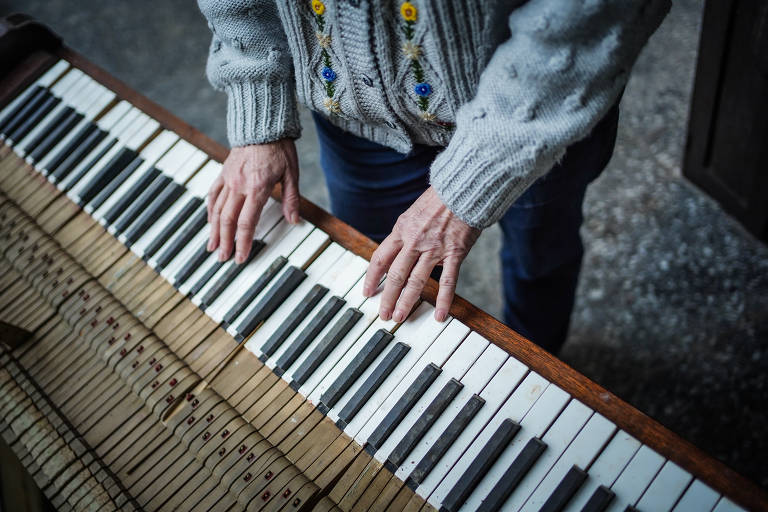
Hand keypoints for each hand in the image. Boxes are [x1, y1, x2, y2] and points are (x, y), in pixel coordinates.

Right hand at [207, 139, 298, 262]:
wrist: (262, 124)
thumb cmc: (280, 148)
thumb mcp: (291, 173)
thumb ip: (291, 199)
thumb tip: (294, 221)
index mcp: (257, 187)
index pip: (247, 222)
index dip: (243, 242)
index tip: (241, 257)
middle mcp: (239, 185)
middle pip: (228, 220)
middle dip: (225, 242)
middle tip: (223, 258)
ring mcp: (228, 179)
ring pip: (217, 209)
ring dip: (214, 231)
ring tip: (212, 247)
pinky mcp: (223, 172)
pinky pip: (213, 194)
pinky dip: (210, 210)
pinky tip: (209, 222)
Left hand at [363, 186, 480, 322]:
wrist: (464, 189)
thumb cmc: (440, 199)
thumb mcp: (413, 213)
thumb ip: (404, 234)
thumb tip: (396, 254)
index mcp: (401, 230)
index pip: (380, 258)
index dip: (372, 277)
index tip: (367, 292)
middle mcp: (414, 241)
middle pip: (395, 275)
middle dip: (387, 297)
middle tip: (383, 314)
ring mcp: (434, 249)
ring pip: (416, 281)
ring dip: (407, 302)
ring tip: (400, 317)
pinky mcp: (454, 253)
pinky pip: (447, 282)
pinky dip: (443, 301)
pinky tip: (439, 315)